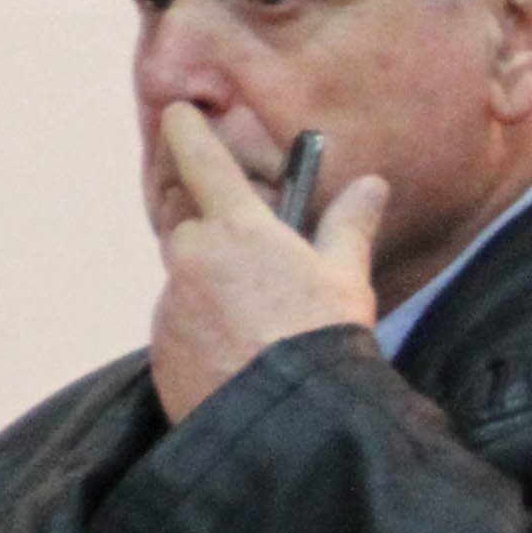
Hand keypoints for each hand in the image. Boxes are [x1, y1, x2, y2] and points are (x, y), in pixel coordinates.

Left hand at [148, 104, 385, 419]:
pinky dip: (201, 332)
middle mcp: (194, 256)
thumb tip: (371, 185)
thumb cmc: (321, 339)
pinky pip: (179, 327)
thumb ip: (349, 226)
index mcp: (238, 229)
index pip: (202, 162)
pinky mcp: (160, 348)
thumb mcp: (346, 278)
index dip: (186, 132)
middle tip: (252, 264)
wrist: (284, 420)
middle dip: (212, 235)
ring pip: (186, 281)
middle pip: (189, 227)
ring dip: (210, 291)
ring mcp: (172, 304)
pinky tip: (236, 356)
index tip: (175, 112)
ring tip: (255, 327)